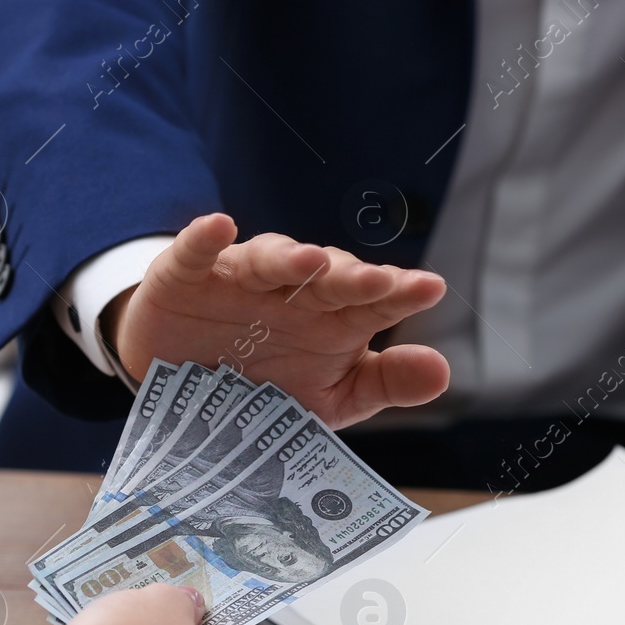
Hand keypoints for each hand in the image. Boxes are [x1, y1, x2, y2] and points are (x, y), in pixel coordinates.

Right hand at [105, 213, 449, 428]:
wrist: (182, 396)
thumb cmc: (266, 389)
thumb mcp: (329, 398)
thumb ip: (383, 383)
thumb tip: (442, 371)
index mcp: (330, 317)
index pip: (373, 300)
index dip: (400, 292)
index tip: (430, 288)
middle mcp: (289, 291)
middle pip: (326, 276)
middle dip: (351, 277)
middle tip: (378, 282)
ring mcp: (237, 280)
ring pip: (267, 260)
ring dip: (288, 257)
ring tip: (310, 263)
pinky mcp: (184, 277)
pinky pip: (194, 253)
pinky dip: (203, 238)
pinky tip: (219, 226)